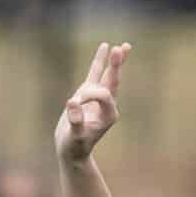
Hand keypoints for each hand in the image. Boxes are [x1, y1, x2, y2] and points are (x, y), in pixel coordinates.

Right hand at [55, 41, 128, 163]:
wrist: (71, 150)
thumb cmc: (74, 146)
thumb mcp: (74, 137)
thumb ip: (75, 122)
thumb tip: (72, 103)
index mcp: (109, 115)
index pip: (102, 95)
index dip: (88, 95)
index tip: (74, 104)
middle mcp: (107, 105)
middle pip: (114, 81)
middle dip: (116, 65)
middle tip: (122, 48)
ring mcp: (99, 98)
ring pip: (108, 75)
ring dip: (115, 61)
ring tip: (124, 46)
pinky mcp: (89, 93)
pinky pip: (95, 73)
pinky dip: (100, 61)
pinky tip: (105, 47)